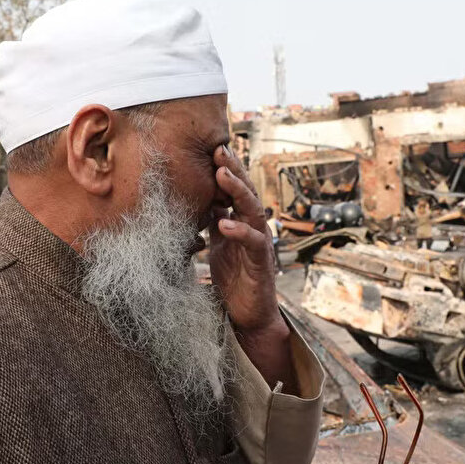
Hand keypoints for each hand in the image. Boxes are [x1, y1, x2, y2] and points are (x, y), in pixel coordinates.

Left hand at [209, 144, 280, 332]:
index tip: (210, 149)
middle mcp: (254, 226)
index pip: (234, 189)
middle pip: (246, 191)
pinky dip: (239, 230)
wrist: (248, 314)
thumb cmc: (234, 280)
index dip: (225, 169)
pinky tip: (224, 223)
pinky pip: (253, 241)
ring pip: (252, 209)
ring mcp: (259, 242)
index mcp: (242, 221)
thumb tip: (203, 200)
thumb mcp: (219, 245)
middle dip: (232, 169)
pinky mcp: (261, 260)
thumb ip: (214, 222)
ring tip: (222, 174)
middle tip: (218, 149)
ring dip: (237, 190)